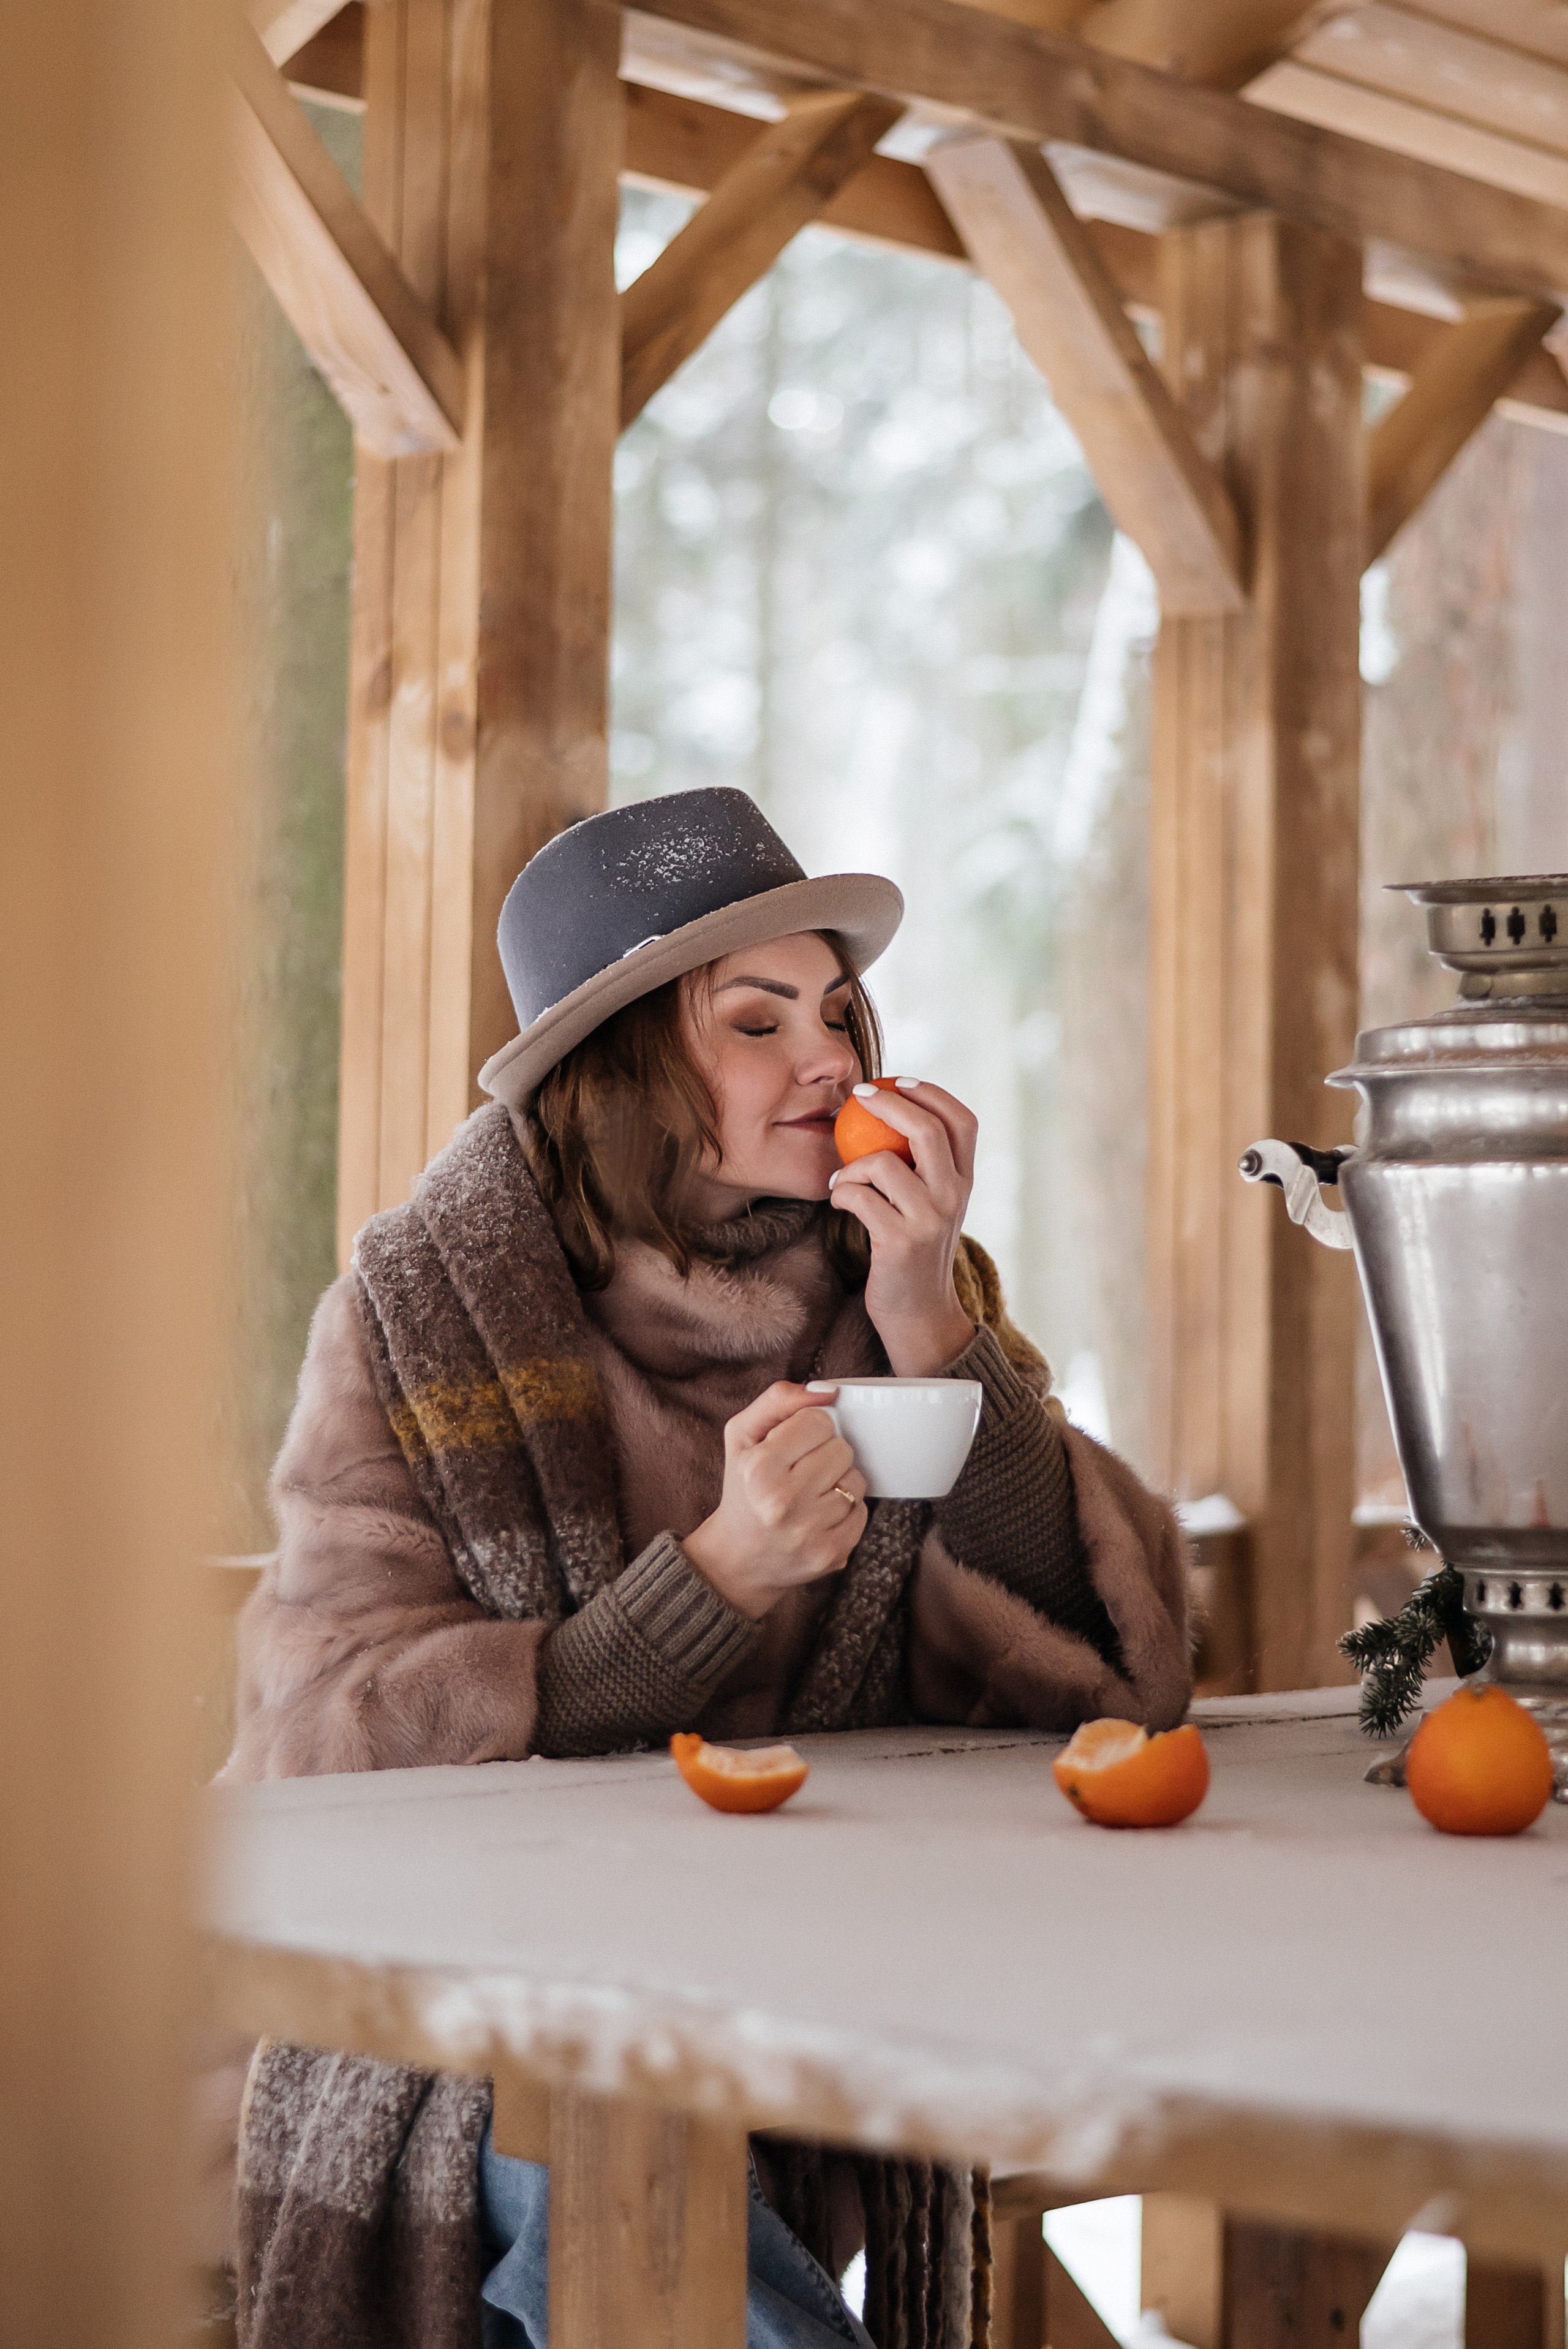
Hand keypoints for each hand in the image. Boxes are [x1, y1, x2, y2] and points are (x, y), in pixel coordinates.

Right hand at [683, 1382, 867, 1620]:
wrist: (738, 1557)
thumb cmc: (743, 1488)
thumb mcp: (742, 1436)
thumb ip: (778, 1400)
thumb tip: (827, 1392)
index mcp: (759, 1468)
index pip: (819, 1421)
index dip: (808, 1429)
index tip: (792, 1446)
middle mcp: (783, 1501)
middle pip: (842, 1449)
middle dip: (825, 1454)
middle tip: (801, 1471)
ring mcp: (809, 1532)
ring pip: (856, 1480)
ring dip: (838, 1482)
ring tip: (810, 1494)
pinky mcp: (831, 1554)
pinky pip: (863, 1511)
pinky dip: (847, 1510)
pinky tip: (820, 1516)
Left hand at [828, 1079, 976, 1374]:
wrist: (920, 1315)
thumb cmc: (914, 1252)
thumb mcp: (932, 1206)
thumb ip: (924, 1167)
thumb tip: (890, 1111)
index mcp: (965, 1182)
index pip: (962, 1121)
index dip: (932, 1092)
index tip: (899, 1080)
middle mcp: (955, 1196)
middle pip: (927, 1130)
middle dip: (889, 1104)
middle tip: (858, 1095)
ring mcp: (930, 1220)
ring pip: (884, 1163)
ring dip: (852, 1165)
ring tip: (843, 1179)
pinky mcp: (900, 1242)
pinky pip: (859, 1197)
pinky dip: (841, 1193)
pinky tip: (839, 1201)